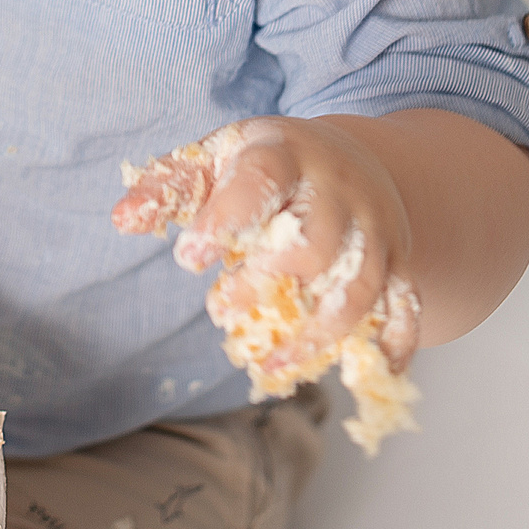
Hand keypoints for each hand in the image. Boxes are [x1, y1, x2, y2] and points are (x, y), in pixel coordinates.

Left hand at [113, 116, 423, 378]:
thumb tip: (122, 220)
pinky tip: (367, 374)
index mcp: (285, 154)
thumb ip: (168, 187)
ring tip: (267, 366)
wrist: (350, 160)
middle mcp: (338, 190)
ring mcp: (374, 228)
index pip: (261, 182)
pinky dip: (394, 343)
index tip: (187, 257)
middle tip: (218, 311)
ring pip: (358, 287)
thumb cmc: (264, 167)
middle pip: (314, 243)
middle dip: (266, 283)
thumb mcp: (215, 159)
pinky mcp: (398, 262)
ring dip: (317, 335)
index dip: (227, 219)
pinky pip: (406, 306)